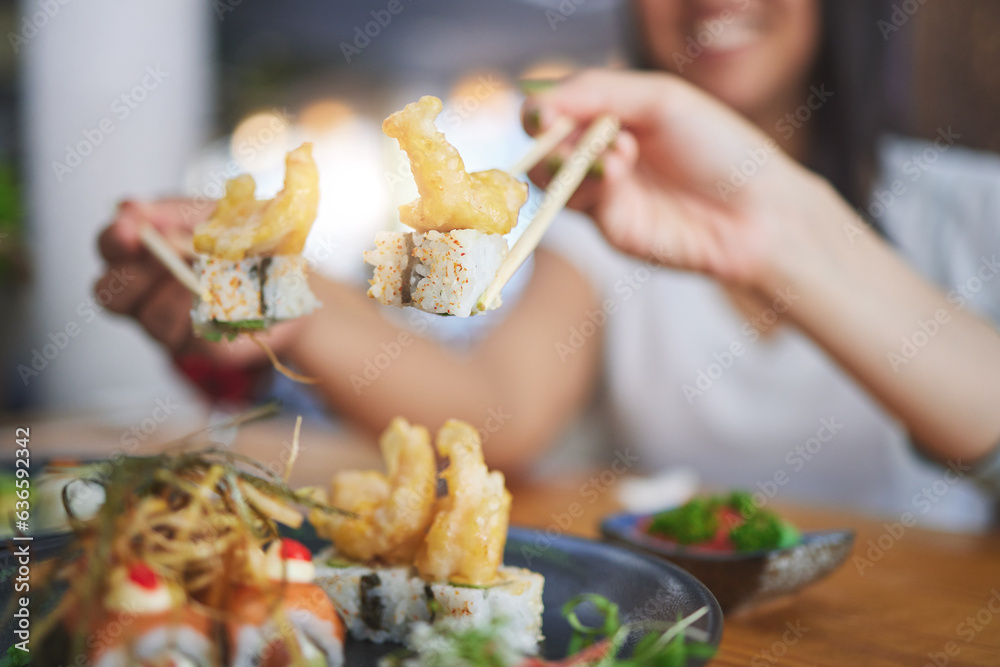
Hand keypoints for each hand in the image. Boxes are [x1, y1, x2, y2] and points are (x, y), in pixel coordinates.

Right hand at [95, 198, 290, 365]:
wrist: (292, 275)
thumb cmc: (246, 238)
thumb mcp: (216, 212)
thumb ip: (174, 211)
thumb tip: (127, 207)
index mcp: (145, 251)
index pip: (111, 247)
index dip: (113, 239)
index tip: (129, 228)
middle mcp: (147, 290)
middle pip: (110, 292)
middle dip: (132, 274)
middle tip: (161, 256)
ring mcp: (170, 321)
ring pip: (150, 317)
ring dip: (175, 294)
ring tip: (204, 276)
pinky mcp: (200, 344)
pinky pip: (191, 337)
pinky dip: (208, 317)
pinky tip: (224, 299)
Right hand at [523, 69, 838, 291]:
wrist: (758, 210)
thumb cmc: (720, 147)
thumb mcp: (660, 99)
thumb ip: (599, 91)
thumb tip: (538, 101)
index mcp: (613, 117)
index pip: (554, 109)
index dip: (540, 111)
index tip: (545, 113)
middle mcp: (601, 155)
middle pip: (543, 147)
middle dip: (547, 139)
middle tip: (560, 131)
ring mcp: (604, 194)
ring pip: (550, 179)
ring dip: (568, 161)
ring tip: (615, 152)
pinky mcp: (611, 228)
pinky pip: (578, 205)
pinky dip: (590, 183)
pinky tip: (620, 170)